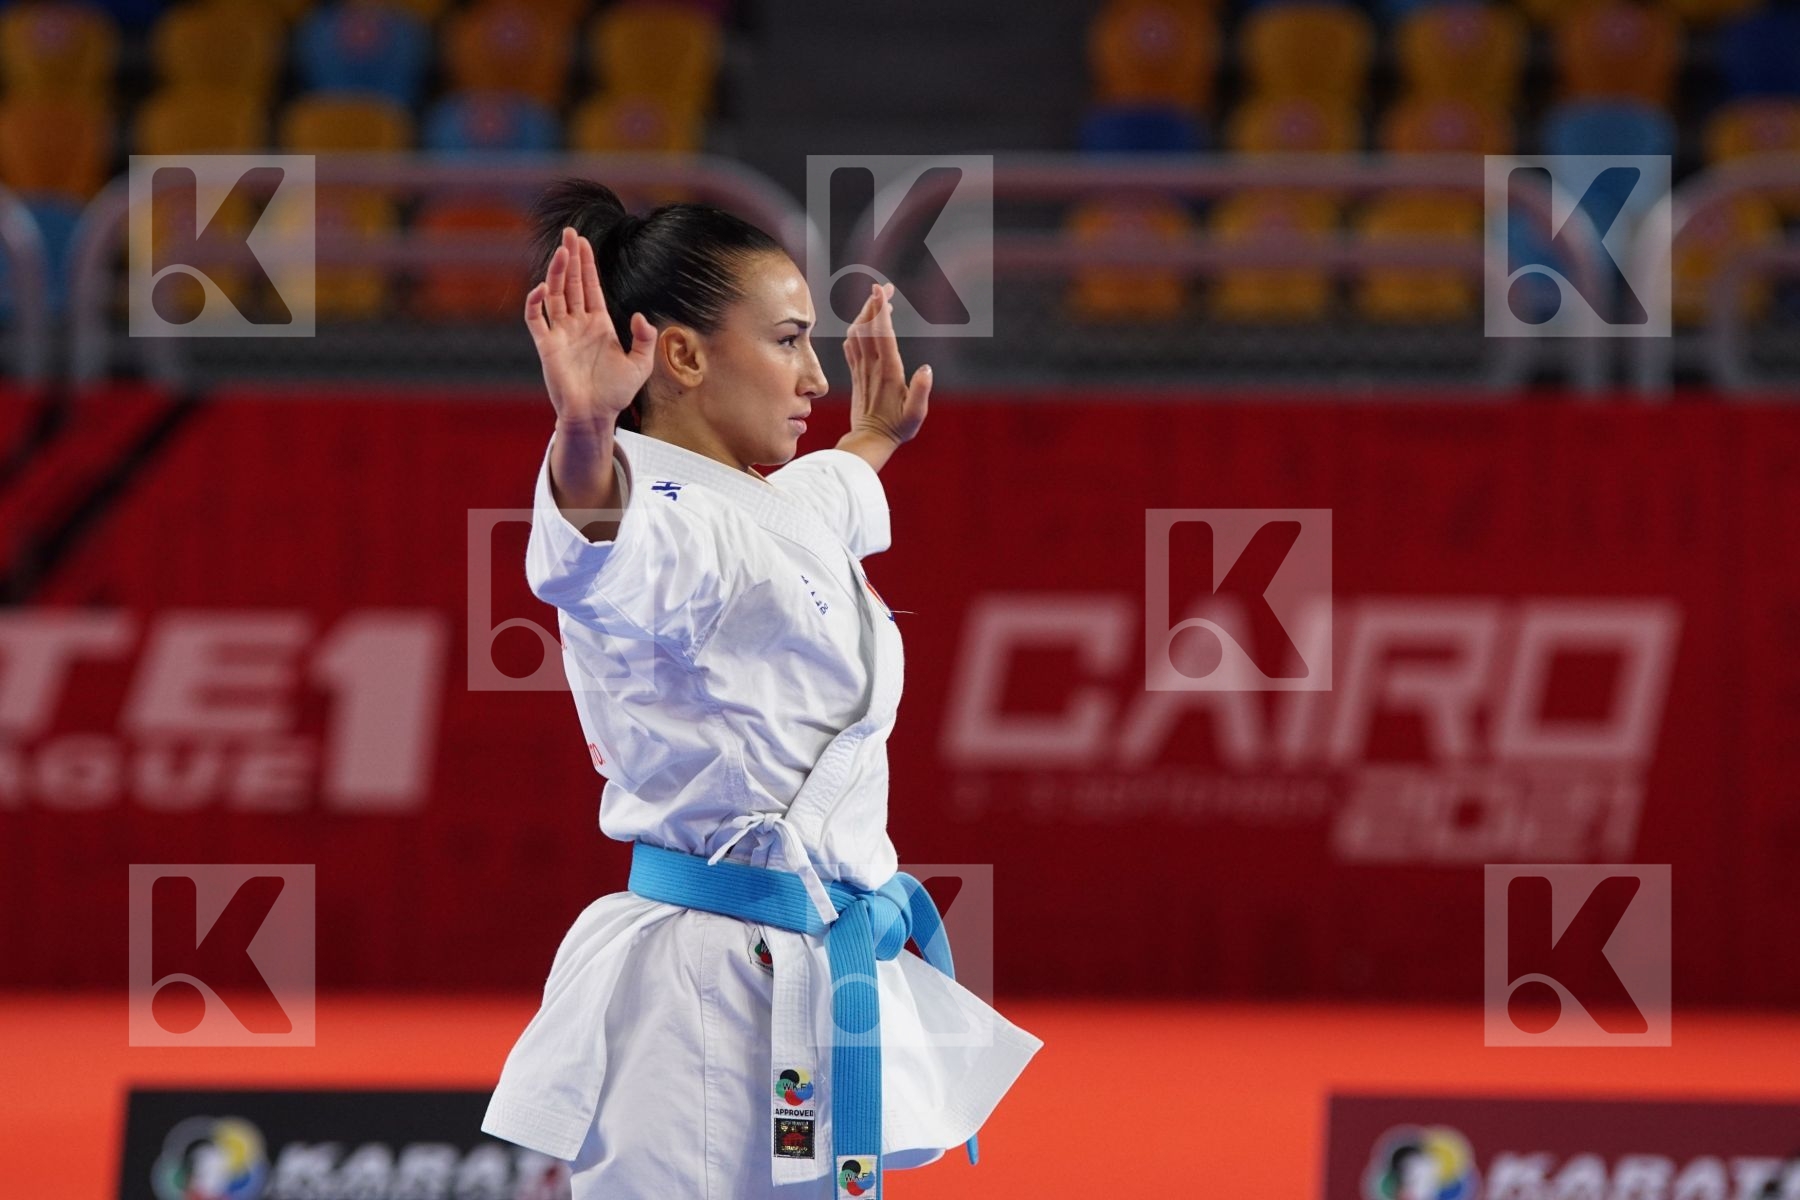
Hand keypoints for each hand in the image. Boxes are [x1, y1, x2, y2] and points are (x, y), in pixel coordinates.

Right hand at [525, 226, 655, 430]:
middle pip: (572, 283)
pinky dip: (536, 301)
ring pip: (555, 294)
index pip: (590, 287)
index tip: (583, 242)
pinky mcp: (547, 346)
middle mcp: (578, 324)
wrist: (595, 416)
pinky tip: (543, 286)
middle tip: (569, 233)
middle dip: (571, 258)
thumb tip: (639, 315)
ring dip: (557, 272)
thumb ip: (645, 338)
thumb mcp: (641, 365)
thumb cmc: (616, 394)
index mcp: (599, 324)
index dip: (587, 264)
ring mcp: (561, 333)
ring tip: (562, 251)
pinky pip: (536, 318)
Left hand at [843, 281, 930, 444]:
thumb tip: (926, 368)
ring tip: (878, 302)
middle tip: (885, 287)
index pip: (883, 334)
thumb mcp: (916, 415)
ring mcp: (861, 369)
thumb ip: (921, 391)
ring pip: (857, 333)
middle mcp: (872, 367)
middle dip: (874, 303)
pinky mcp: (856, 374)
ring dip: (865, 314)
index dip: (881, 310)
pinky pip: (851, 345)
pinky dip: (856, 329)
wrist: (869, 440)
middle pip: (868, 327)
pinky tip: (864, 324)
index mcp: (889, 371)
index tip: (881, 290)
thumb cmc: (897, 428)